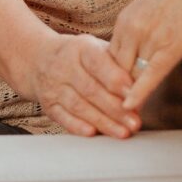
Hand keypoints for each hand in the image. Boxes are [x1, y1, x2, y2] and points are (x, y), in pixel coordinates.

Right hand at [20, 33, 141, 137]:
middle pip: (91, 90)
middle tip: (135, 122)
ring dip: (102, 122)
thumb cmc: (79, 55)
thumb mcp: (96, 48)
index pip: (99, 64)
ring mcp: (54, 86)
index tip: (134, 93)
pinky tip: (93, 133)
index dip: (116, 80)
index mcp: (81, 48)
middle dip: (115, 108)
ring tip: (123, 133)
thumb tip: (141, 83)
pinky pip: (63, 117)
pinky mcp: (48, 104)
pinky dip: (77, 126)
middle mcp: (64, 66)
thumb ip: (117, 63)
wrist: (40, 58)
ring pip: (79, 106)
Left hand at [109, 0, 181, 110]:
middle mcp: (131, 31)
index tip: (98, 99)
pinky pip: (150, 74)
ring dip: (122, 97)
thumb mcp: (146, 11)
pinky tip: (130, 106)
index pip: (106, 59)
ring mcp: (149, 39)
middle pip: (113, 70)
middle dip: (107, 93)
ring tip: (117, 120)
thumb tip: (132, 51)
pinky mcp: (169, 46)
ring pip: (129, 75)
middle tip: (102, 116)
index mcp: (124, 23)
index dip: (103, 81)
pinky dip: (138, 92)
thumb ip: (136, 32)